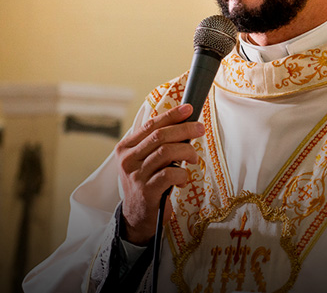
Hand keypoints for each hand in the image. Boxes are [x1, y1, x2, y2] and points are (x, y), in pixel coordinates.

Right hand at [115, 104, 201, 244]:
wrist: (137, 216)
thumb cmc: (147, 184)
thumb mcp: (146, 161)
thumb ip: (157, 144)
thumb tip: (184, 123)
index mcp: (126, 148)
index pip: (151, 126)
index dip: (171, 115)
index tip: (188, 109)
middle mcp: (128, 160)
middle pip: (160, 136)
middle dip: (184, 129)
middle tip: (200, 129)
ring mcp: (136, 175)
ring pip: (166, 152)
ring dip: (186, 152)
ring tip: (193, 158)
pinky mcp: (147, 191)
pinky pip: (170, 174)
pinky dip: (182, 174)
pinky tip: (182, 180)